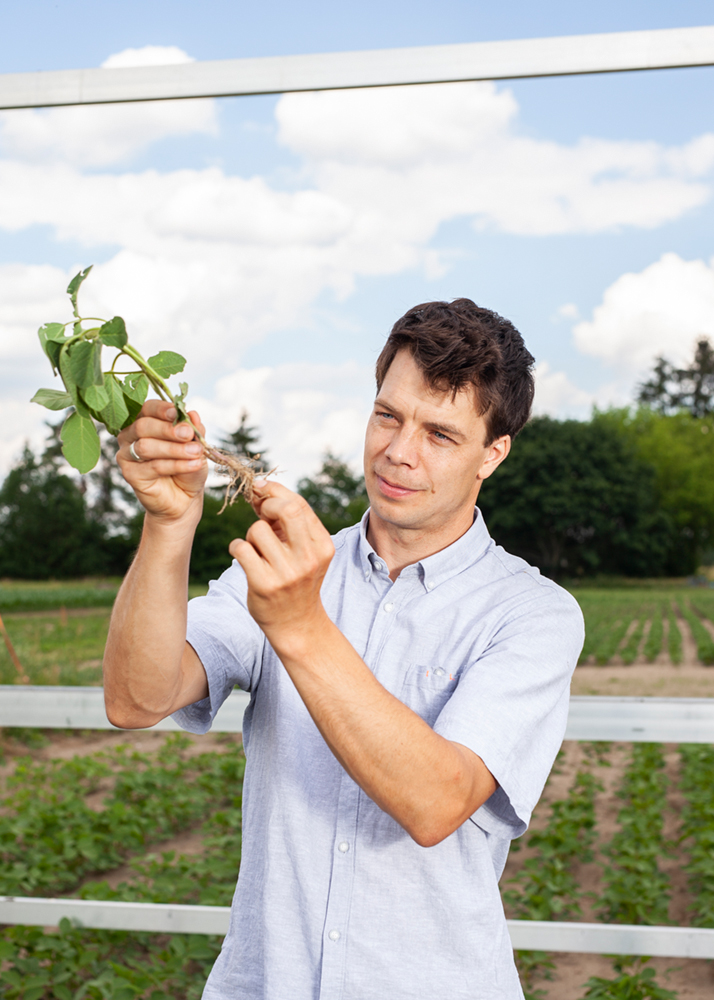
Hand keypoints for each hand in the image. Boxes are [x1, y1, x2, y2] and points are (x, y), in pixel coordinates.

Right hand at [116, 400, 207, 524]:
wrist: (184, 497)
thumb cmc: (188, 466)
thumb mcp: (196, 445)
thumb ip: (194, 430)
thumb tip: (192, 413)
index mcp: (145, 421)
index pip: (147, 408)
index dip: (161, 409)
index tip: (178, 413)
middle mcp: (130, 435)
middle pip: (143, 426)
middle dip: (168, 429)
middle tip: (189, 434)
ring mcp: (126, 454)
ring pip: (145, 446)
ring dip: (174, 449)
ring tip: (196, 452)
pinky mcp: (129, 474)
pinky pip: (152, 466)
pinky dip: (175, 464)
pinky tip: (193, 465)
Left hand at [229, 481, 334, 641]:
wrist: (296, 623)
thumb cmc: (296, 579)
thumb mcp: (305, 551)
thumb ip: (288, 522)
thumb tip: (261, 488)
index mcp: (322, 546)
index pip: (299, 505)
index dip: (276, 492)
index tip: (262, 490)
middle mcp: (308, 558)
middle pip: (286, 510)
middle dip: (267, 504)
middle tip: (260, 512)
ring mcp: (287, 573)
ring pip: (257, 530)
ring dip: (251, 535)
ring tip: (257, 550)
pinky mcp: (264, 584)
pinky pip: (241, 548)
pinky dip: (237, 548)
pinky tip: (245, 558)